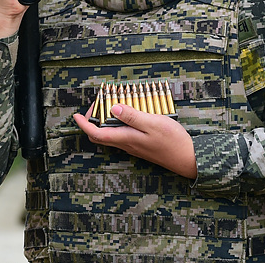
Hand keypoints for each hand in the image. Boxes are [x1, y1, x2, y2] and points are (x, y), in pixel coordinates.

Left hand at [73, 104, 196, 179]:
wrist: (188, 159)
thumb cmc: (172, 141)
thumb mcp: (153, 123)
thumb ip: (132, 116)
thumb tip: (112, 108)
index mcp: (126, 138)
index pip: (97, 133)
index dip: (84, 125)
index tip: (76, 116)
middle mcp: (127, 144)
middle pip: (101, 136)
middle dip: (92, 122)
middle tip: (96, 105)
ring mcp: (134, 147)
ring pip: (111, 136)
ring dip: (105, 122)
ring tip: (110, 105)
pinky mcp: (141, 146)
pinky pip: (122, 136)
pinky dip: (118, 124)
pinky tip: (127, 115)